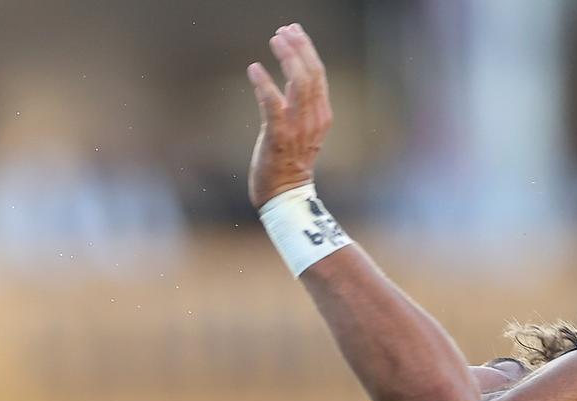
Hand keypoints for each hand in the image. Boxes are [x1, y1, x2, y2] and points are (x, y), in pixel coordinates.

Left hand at [246, 23, 333, 209]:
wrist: (285, 195)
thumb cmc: (289, 162)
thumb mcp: (303, 131)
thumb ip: (301, 106)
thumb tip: (294, 78)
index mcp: (322, 116)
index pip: (319, 75)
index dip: (306, 50)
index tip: (293, 32)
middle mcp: (314, 119)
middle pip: (312, 74)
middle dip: (299, 48)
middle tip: (283, 30)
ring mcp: (298, 128)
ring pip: (299, 83)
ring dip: (287, 58)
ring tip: (275, 39)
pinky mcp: (279, 136)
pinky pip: (273, 104)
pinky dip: (265, 84)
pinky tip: (254, 69)